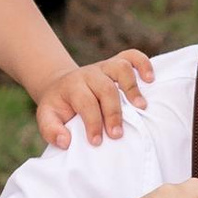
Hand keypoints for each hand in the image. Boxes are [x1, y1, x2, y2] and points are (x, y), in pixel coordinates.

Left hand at [35, 45, 154, 148]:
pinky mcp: (115, 64)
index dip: (92, 122)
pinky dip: (143, 63)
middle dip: (113, 112)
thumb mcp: (47, 118)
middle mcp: (89, 74)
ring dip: (132, 87)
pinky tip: (151, 80)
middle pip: (105, 88)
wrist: (61, 86)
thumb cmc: (59, 107)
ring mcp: (103, 67)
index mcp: (72, 86)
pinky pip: (131, 56)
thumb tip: (66, 141)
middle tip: (117, 134)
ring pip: (120, 67)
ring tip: (142, 107)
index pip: (85, 102)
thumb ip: (51, 130)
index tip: (96, 142)